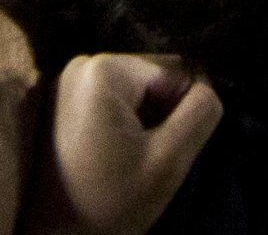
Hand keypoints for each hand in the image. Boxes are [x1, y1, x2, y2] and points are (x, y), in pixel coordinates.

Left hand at [34, 53, 224, 234]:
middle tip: (144, 162)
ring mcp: (66, 82)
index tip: (161, 153)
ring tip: (125, 163)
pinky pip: (110, 103)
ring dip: (141, 125)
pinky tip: (108, 160)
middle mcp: (82, 63)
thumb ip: (200, 114)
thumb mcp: (168, 162)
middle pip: (152, 80)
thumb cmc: (107, 204)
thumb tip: (207, 88)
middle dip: (160, 117)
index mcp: (105, 68)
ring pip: (135, 94)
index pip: (176, 73)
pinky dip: (119, 128)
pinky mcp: (59, 103)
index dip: (184, 115)